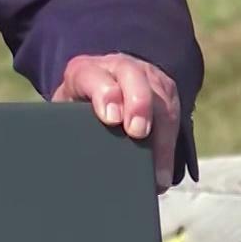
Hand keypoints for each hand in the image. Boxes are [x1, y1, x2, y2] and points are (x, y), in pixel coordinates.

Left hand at [52, 53, 181, 192]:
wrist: (100, 87)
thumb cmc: (78, 105)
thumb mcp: (66, 109)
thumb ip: (67, 123)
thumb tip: (68, 154)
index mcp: (86, 70)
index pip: (93, 74)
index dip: (104, 93)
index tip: (111, 119)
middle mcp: (118, 68)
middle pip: (133, 77)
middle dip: (138, 104)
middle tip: (137, 132)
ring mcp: (146, 77)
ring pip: (159, 97)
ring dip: (161, 134)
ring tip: (156, 171)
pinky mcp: (166, 92)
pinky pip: (174, 116)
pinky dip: (169, 147)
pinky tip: (163, 173)